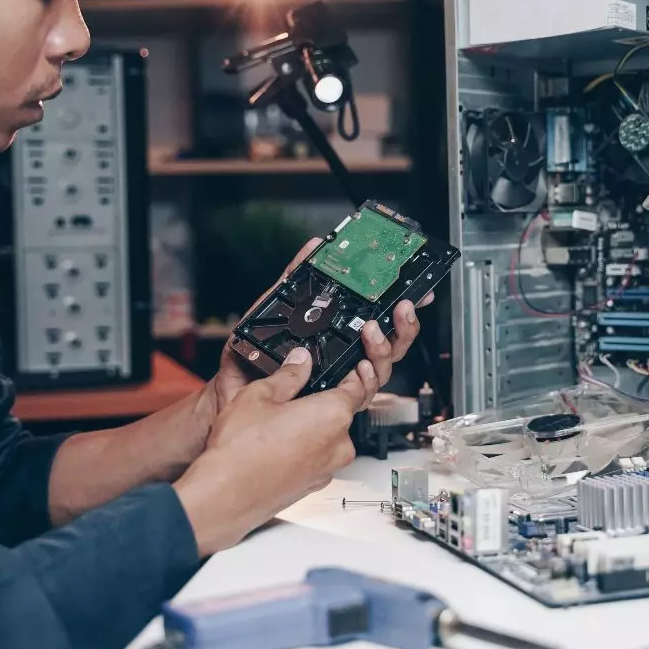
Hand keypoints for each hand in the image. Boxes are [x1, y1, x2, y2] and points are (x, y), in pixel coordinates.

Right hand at [174, 347, 367, 554]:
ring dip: (313, 427)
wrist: (225, 496)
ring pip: (329, 437)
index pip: (358, 387)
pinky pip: (317, 458)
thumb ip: (288, 374)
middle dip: (324, 401)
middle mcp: (339, 445)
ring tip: (280, 421)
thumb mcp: (259, 394)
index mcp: (333, 415)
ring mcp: (328, 469)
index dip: (354, 373)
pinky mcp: (314, 485)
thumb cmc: (240, 450)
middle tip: (298, 394)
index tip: (351, 367)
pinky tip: (278, 444)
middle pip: (342, 414)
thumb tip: (300, 361)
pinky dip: (305, 449)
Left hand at [212, 237, 434, 412]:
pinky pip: (360, 393)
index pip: (379, 325)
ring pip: (381, 370)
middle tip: (403, 307)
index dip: (401, 312)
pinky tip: (361, 365)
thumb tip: (313, 246)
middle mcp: (345, 361)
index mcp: (337, 338)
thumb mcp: (272, 306)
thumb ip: (295, 277)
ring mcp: (340, 383)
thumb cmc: (248, 356)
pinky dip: (366, 379)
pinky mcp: (330, 402)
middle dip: (404, 327)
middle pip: (391, 348)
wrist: (229, 391)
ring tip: (373, 330)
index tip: (418, 292)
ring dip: (384, 347)